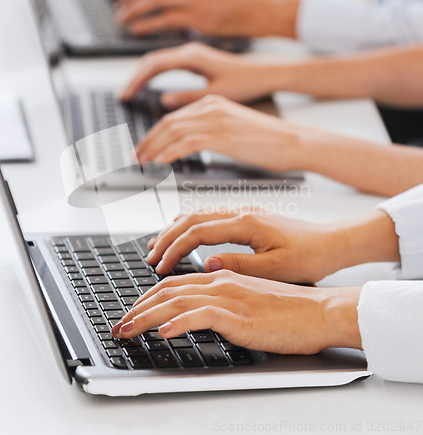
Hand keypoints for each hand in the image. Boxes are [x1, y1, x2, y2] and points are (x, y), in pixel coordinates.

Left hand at [111, 270, 362, 354]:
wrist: (319, 310)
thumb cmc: (288, 309)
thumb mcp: (250, 299)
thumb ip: (225, 300)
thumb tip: (202, 309)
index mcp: (221, 277)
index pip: (174, 284)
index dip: (148, 298)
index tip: (133, 311)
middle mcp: (220, 283)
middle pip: (167, 290)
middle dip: (137, 308)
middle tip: (120, 324)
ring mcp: (228, 298)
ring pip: (176, 301)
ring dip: (146, 317)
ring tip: (127, 330)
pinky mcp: (239, 316)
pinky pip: (201, 316)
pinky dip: (179, 322)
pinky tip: (164, 332)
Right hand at [121, 43, 279, 106]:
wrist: (266, 72)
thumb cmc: (247, 82)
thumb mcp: (216, 94)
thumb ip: (188, 97)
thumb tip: (164, 100)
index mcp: (192, 57)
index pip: (153, 65)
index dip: (135, 81)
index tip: (124, 95)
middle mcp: (189, 51)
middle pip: (151, 60)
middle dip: (134, 78)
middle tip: (122, 96)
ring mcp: (192, 53)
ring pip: (158, 60)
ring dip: (142, 75)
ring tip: (130, 91)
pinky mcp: (196, 59)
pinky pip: (167, 63)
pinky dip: (154, 74)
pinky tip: (150, 84)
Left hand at [135, 95, 302, 171]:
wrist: (294, 141)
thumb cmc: (269, 141)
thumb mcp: (234, 131)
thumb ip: (210, 132)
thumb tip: (191, 144)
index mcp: (212, 103)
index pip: (174, 118)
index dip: (154, 135)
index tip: (144, 149)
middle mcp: (211, 106)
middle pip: (168, 122)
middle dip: (147, 142)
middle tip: (135, 158)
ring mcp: (216, 118)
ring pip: (172, 131)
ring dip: (153, 149)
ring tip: (142, 163)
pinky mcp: (222, 134)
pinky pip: (186, 143)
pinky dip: (168, 154)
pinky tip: (159, 164)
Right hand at [145, 211, 338, 282]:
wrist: (332, 242)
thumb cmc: (310, 255)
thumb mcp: (275, 268)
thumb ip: (239, 265)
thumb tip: (207, 264)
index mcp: (246, 223)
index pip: (197, 232)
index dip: (174, 248)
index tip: (160, 265)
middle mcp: (241, 212)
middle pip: (191, 219)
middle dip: (167, 237)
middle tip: (150, 255)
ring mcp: (243, 212)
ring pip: (198, 214)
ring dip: (175, 229)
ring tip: (158, 244)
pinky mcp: (247, 217)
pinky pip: (209, 216)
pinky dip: (190, 225)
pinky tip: (184, 232)